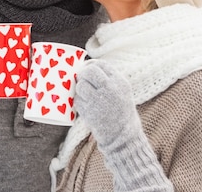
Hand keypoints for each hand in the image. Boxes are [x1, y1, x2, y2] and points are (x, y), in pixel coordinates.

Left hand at [75, 60, 173, 191]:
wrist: (124, 137)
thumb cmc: (121, 112)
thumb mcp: (122, 92)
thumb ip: (109, 79)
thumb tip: (87, 68)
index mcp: (120, 82)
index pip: (101, 65)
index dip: (91, 65)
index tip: (86, 68)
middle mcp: (110, 89)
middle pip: (89, 71)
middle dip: (82, 74)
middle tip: (81, 79)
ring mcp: (99, 100)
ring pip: (81, 85)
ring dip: (80, 89)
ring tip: (85, 96)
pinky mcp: (89, 111)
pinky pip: (78, 100)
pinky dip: (79, 102)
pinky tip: (85, 106)